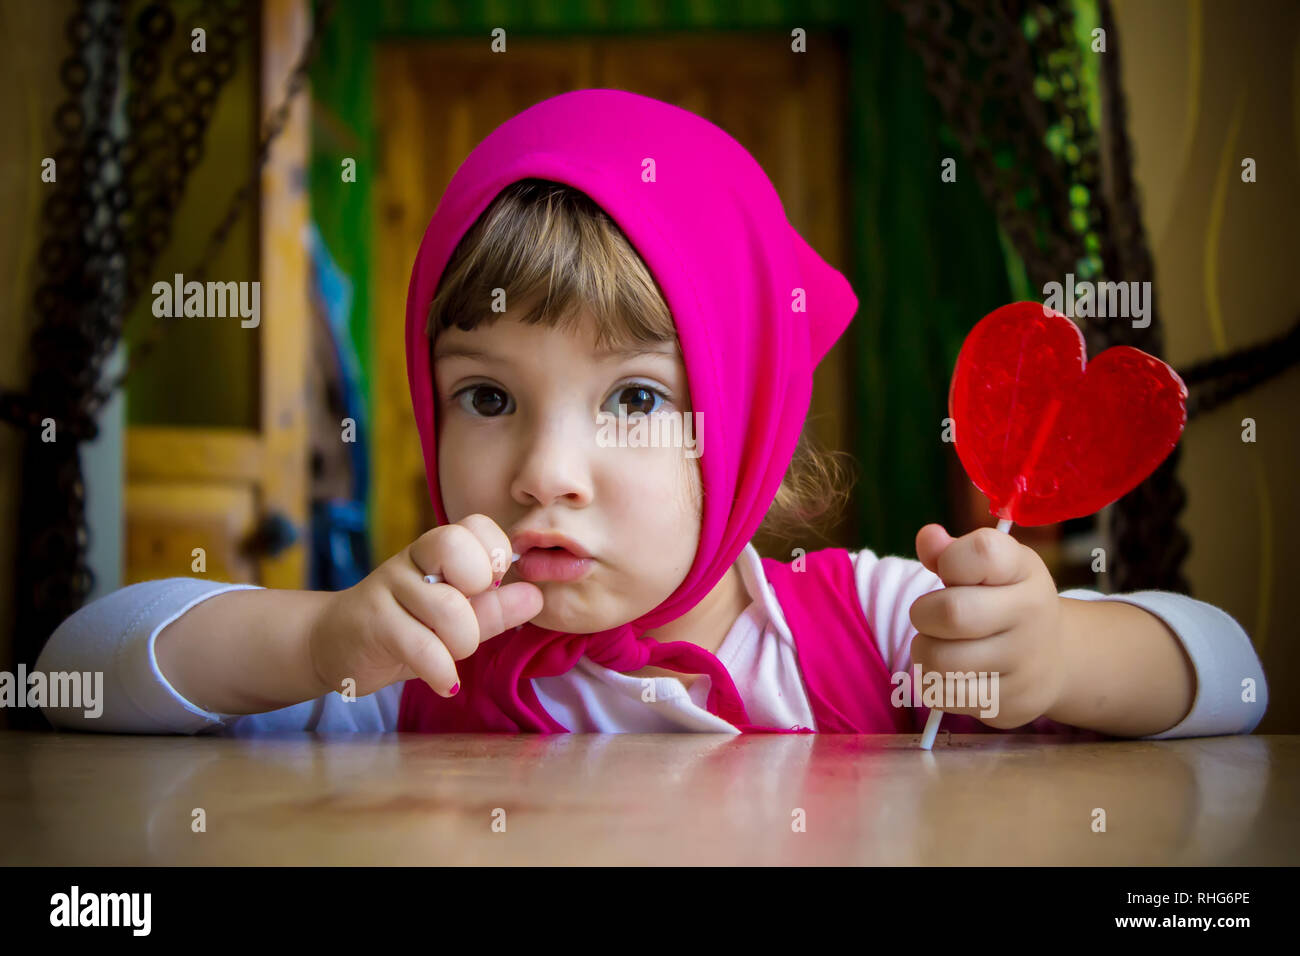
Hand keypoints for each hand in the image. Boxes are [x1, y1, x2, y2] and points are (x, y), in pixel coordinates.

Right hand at [308, 514, 543, 698]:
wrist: (333, 645)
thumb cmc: (405, 629)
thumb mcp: (456, 619)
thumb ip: (493, 608)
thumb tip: (536, 596)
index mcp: (436, 551)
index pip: (475, 525)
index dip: (494, 553)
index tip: (490, 585)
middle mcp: (412, 560)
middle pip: (456, 548)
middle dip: (479, 593)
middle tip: (469, 619)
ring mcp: (388, 587)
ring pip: (448, 608)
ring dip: (462, 643)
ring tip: (451, 656)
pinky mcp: (372, 622)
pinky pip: (422, 647)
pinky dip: (442, 672)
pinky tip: (444, 682)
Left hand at [908, 524, 1065, 728]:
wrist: (1056, 658)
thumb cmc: (1004, 602)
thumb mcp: (986, 568)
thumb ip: (950, 552)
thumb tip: (927, 537)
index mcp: (1024, 569)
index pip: (982, 551)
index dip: (950, 560)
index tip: (949, 571)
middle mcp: (1033, 613)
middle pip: (952, 613)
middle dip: (924, 615)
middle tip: (930, 618)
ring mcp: (1026, 662)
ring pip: (941, 660)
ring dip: (924, 653)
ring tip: (939, 647)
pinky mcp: (1013, 703)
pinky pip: (946, 696)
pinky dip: (935, 685)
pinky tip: (951, 675)